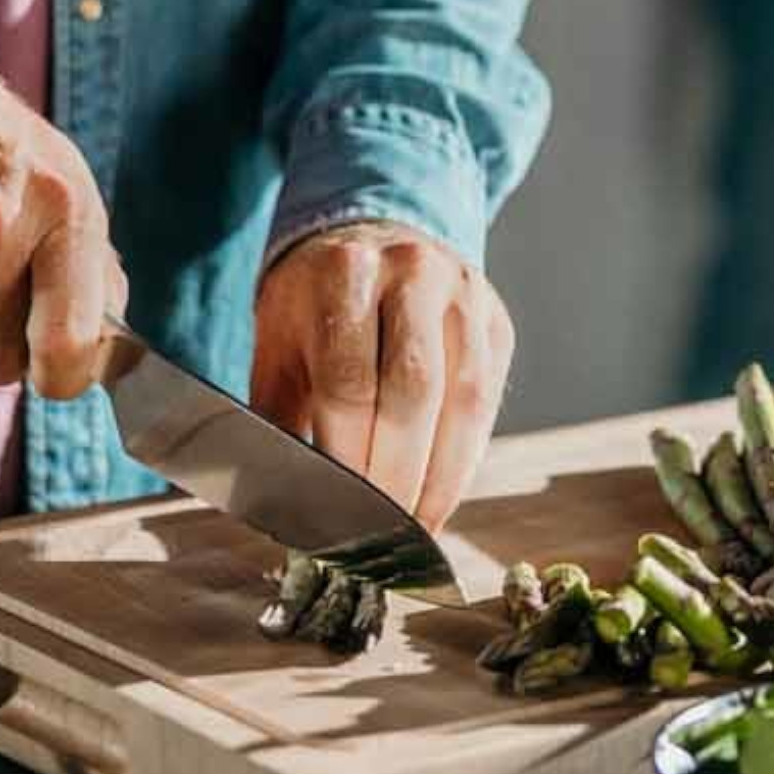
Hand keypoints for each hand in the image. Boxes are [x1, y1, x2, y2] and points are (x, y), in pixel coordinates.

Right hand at [0, 37, 125, 397]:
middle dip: (3, 350)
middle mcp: (1, 228)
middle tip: (1, 305)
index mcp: (65, 208)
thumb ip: (91, 263)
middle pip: (0, 363)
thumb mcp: (64, 179)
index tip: (60, 372)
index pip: (70, 342)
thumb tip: (109, 347)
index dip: (67, 376)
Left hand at [251, 223, 514, 530]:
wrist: (370, 240)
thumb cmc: (313, 310)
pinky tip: (440, 496)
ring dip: (440, 476)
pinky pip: (489, 402)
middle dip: (397, 473)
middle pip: (413, 388)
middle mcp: (413, 270)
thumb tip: (281, 505)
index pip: (349, 378)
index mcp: (344, 271)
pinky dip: (465, 460)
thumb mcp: (278, 348)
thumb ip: (278, 419)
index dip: (348, 455)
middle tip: (379, 533)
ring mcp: (465, 293)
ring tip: (415, 528)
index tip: (338, 512)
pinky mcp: (496, 322)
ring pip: (464, 399)